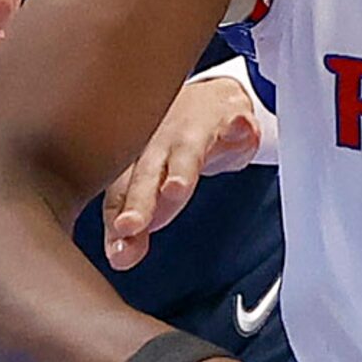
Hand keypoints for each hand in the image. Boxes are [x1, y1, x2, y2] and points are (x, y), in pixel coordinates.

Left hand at [103, 74, 263, 269]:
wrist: (210, 103)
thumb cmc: (173, 148)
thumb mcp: (153, 191)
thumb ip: (135, 228)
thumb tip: (120, 258)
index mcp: (133, 163)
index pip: (119, 195)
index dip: (118, 222)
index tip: (119, 250)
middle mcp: (157, 144)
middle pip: (146, 175)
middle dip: (138, 201)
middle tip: (128, 226)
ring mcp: (192, 129)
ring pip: (186, 151)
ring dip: (181, 169)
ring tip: (176, 188)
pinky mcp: (227, 117)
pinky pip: (235, 121)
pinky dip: (240, 126)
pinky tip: (244, 130)